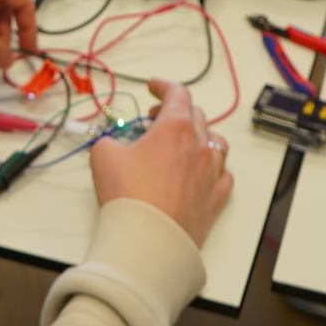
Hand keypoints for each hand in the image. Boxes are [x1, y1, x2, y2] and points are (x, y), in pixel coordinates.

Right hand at [89, 79, 232, 247]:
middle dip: (175, 111)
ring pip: (215, 142)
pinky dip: (212, 166)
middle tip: (155, 120)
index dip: (163, 86)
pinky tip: (200, 172)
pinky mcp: (216, 199)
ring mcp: (212, 173)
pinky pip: (223, 174)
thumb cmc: (127, 194)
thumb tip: (112, 145)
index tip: (153, 87)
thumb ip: (110, 140)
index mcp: (175, 127)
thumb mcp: (103, 155)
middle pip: (196, 115)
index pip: (177, 93)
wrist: (149, 239)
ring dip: (198, 136)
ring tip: (181, 144)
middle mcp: (200, 145)